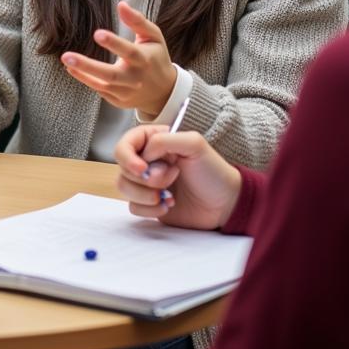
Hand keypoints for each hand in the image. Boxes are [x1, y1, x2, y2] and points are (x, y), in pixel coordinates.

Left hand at [61, 2, 176, 114]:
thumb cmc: (156, 57)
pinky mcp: (118, 100)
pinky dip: (85, 79)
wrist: (164, 92)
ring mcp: (126, 92)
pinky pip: (100, 90)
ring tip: (66, 61)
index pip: (129, 51)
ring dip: (82, 73)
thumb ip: (137, 20)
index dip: (114, 43)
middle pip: (110, 74)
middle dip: (87, 66)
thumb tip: (121, 4)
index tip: (97, 33)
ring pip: (102, 84)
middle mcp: (135, 78)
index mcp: (144, 60)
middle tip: (66, 56)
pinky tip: (72, 69)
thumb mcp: (153, 36)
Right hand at [113, 125, 241, 229]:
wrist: (225, 205)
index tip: (142, 168)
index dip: (127, 157)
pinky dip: (150, 209)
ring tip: (169, 195)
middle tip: (172, 177)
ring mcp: (146, 183)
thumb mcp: (194, 144)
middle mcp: (147, 160)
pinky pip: (133, 206)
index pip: (124, 144)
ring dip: (145, 194)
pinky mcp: (148, 203)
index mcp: (154, 141)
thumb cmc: (213, 171)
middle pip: (122, 168)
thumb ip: (164, 140)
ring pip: (124, 187)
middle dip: (146, 178)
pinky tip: (168, 205)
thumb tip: (143, 155)